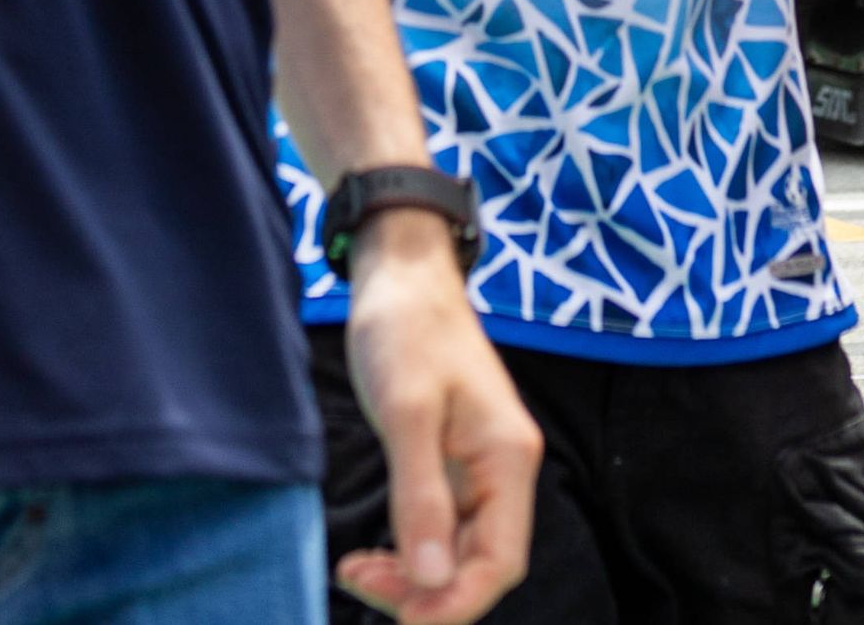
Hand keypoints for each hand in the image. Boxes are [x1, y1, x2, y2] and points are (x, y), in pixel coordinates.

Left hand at [334, 211, 538, 623]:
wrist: (400, 273)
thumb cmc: (404, 329)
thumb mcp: (406, 413)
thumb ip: (420, 498)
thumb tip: (432, 580)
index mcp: (508, 459)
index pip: (501, 561)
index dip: (455, 603)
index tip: (402, 620)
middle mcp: (503, 470)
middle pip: (481, 564)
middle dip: (425, 593)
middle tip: (357, 582)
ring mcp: (479, 468)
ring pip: (458, 552)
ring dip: (412, 576)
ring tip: (355, 570)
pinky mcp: (451, 462)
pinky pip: (440, 527)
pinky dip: (407, 550)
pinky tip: (369, 552)